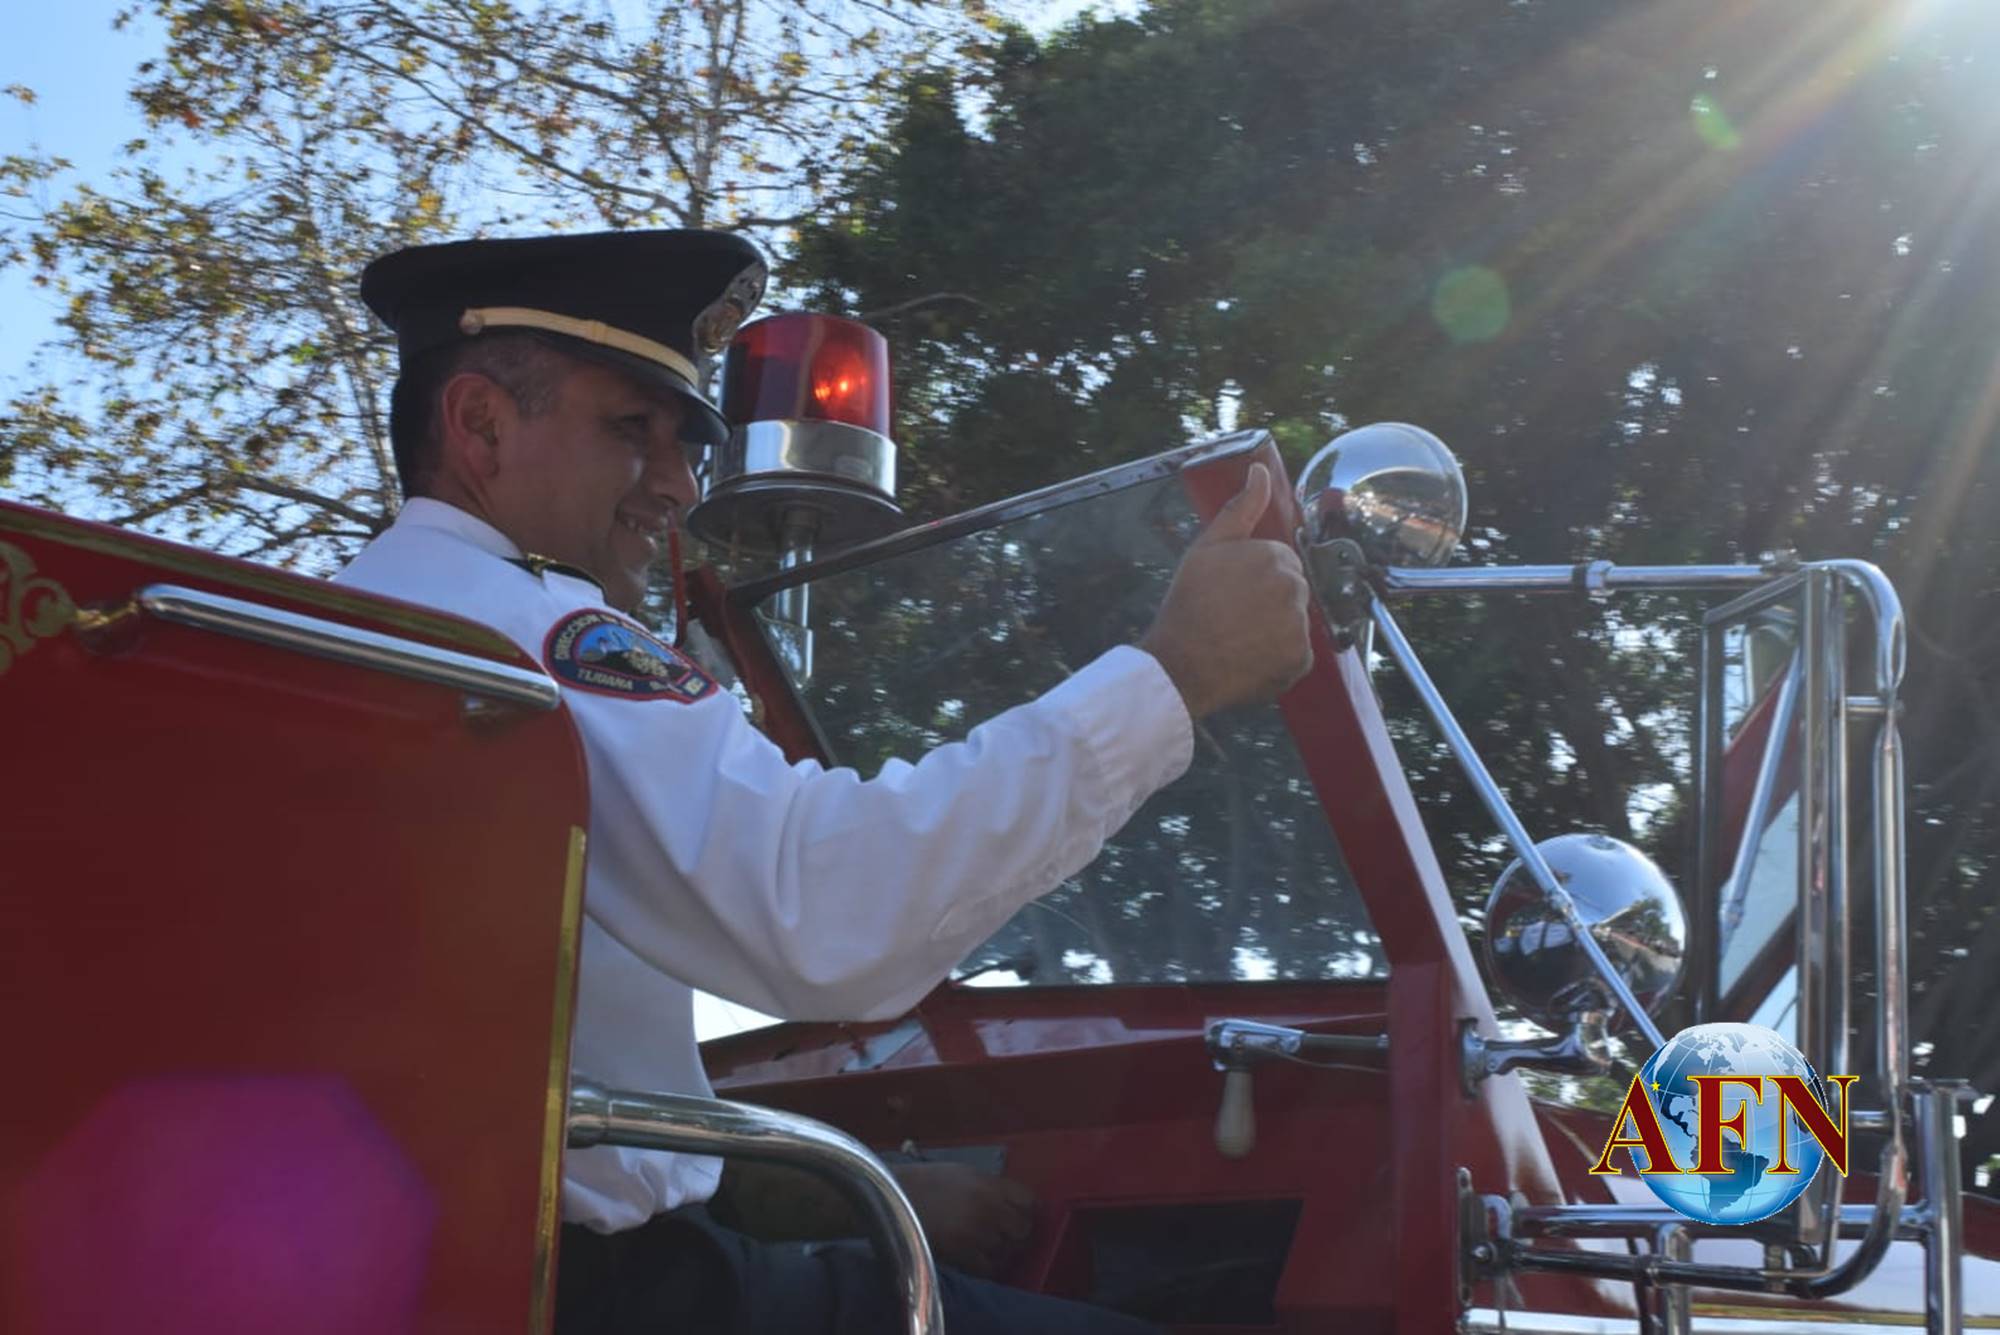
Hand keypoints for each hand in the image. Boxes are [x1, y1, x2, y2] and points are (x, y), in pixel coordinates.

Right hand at [890, 1161, 1036, 1278]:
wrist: (896, 1198)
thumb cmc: (928, 1182)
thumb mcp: (964, 1174)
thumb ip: (991, 1187)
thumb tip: (1012, 1201)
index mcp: (989, 1184)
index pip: (1028, 1200)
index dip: (1027, 1208)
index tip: (1021, 1212)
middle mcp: (987, 1208)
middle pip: (1023, 1228)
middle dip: (1017, 1231)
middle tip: (1005, 1231)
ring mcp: (975, 1233)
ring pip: (1007, 1250)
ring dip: (1001, 1249)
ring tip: (986, 1243)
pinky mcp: (962, 1254)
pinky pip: (989, 1267)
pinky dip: (987, 1265)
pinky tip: (976, 1256)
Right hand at [1139, 462, 1314, 718]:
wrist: (1179, 665)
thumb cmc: (1189, 604)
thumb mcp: (1207, 548)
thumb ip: (1240, 508)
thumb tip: (1260, 469)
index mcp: (1275, 556)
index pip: (1279, 562)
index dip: (1253, 577)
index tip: (1230, 592)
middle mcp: (1294, 588)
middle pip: (1291, 590)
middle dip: (1268, 600)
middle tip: (1232, 616)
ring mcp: (1300, 626)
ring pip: (1294, 621)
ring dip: (1275, 629)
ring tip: (1239, 638)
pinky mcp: (1301, 660)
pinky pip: (1297, 654)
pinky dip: (1279, 658)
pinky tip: (1250, 658)